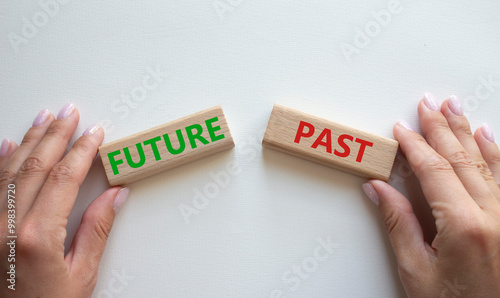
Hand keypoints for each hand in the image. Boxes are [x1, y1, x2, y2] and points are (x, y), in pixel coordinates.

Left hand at [0, 104, 128, 296]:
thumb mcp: (80, 276)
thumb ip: (96, 230)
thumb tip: (115, 195)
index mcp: (36, 236)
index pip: (65, 177)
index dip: (82, 150)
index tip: (94, 133)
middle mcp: (5, 226)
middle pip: (36, 165)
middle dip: (55, 134)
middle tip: (70, 113)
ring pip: (9, 168)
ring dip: (29, 139)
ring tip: (44, 118)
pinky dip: (0, 160)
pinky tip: (8, 144)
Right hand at [363, 94, 499, 296]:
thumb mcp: (416, 272)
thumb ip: (399, 225)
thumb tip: (379, 189)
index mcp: (465, 227)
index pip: (433, 170)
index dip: (414, 146)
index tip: (401, 129)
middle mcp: (496, 217)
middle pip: (461, 158)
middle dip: (441, 127)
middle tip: (427, 104)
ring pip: (488, 161)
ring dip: (468, 132)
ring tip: (454, 107)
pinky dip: (496, 153)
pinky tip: (488, 137)